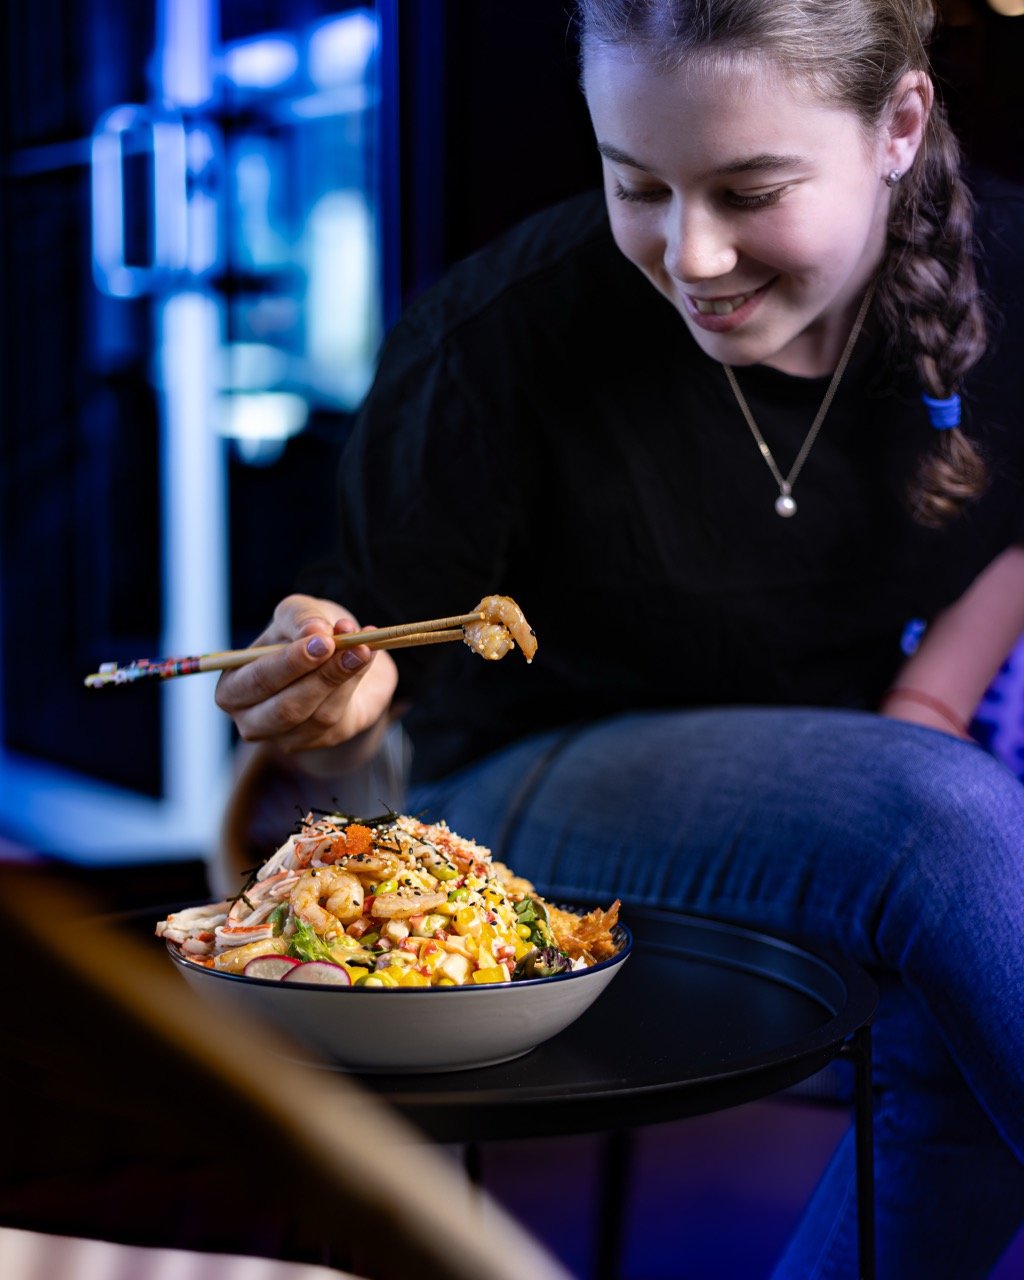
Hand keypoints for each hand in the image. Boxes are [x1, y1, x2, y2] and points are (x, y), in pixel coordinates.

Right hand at [215, 594, 398, 752]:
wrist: (338, 656)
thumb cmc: (305, 634)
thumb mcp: (299, 613)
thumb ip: (302, 617)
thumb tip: (315, 630)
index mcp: (234, 686)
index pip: (256, 681)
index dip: (289, 663)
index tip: (323, 641)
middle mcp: (252, 718)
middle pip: (284, 709)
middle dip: (319, 677)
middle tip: (346, 647)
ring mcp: (284, 736)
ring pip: (316, 716)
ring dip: (343, 678)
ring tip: (363, 648)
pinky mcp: (318, 741)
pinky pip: (337, 720)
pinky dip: (354, 686)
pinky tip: (365, 659)